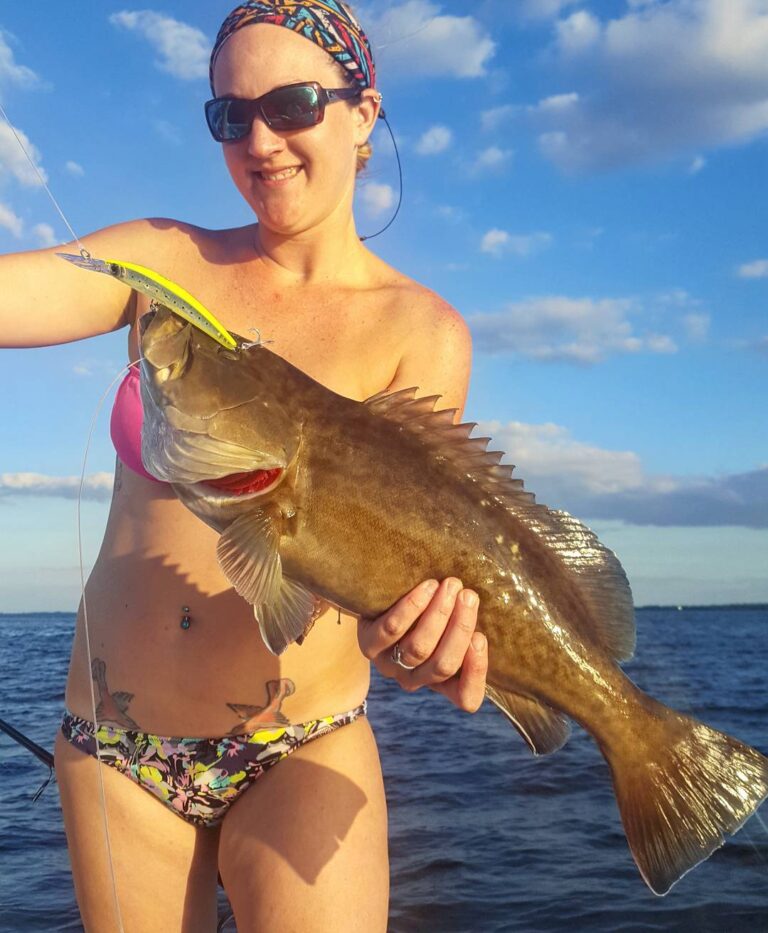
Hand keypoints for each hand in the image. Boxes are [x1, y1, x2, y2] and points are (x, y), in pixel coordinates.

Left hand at [358, 578, 487, 711]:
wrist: (381, 599)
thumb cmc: (426, 610)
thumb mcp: (450, 624)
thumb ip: (466, 624)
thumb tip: (484, 605)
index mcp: (441, 682)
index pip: (465, 697)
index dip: (476, 673)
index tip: (481, 638)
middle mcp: (415, 679)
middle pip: (443, 665)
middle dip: (460, 628)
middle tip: (469, 596)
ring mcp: (390, 665)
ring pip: (419, 648)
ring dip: (439, 614)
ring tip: (450, 586)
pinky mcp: (369, 644)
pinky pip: (391, 630)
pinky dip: (412, 608)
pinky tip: (426, 588)